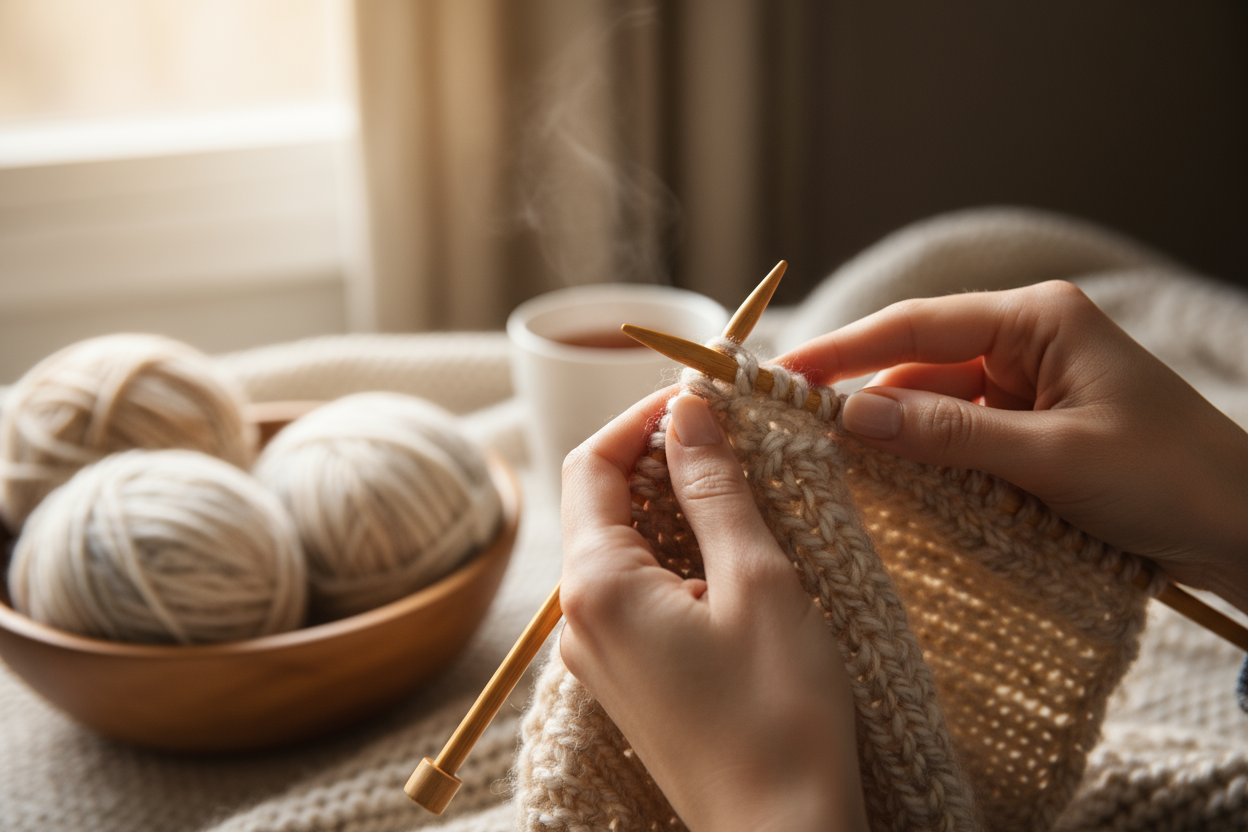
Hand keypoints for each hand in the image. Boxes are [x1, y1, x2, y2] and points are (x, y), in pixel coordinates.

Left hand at [559, 391, 867, 831]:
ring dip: (668, 506)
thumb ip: (713, 488)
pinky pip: (630, 592)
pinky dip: (670, 555)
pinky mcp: (625, 679)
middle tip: (728, 437)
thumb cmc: (779, 714)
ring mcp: (597, 654)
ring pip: (616, 547)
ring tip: (737, 488)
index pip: (594, 464)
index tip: (700, 396)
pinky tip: (726, 557)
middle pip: (598, 503)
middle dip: (657, 458)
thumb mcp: (756, 581)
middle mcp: (579, 619)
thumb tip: (688, 410)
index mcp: (597, 585)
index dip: (643, 418)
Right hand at [778, 280, 1247, 611]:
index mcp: (1038, 318)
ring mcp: (1029, 383)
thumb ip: (949, 435)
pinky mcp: (1031, 425)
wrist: (1246, 528)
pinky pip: (959, 434)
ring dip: (895, 438)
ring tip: (838, 472)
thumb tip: (851, 419)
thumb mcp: (1052, 457)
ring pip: (933, 403)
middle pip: (916, 362)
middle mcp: (1027, 339)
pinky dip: (928, 460)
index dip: (841, 351)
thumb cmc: (1171, 478)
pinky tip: (896, 485)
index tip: (781, 375)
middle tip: (796, 437)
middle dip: (862, 401)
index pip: (915, 325)